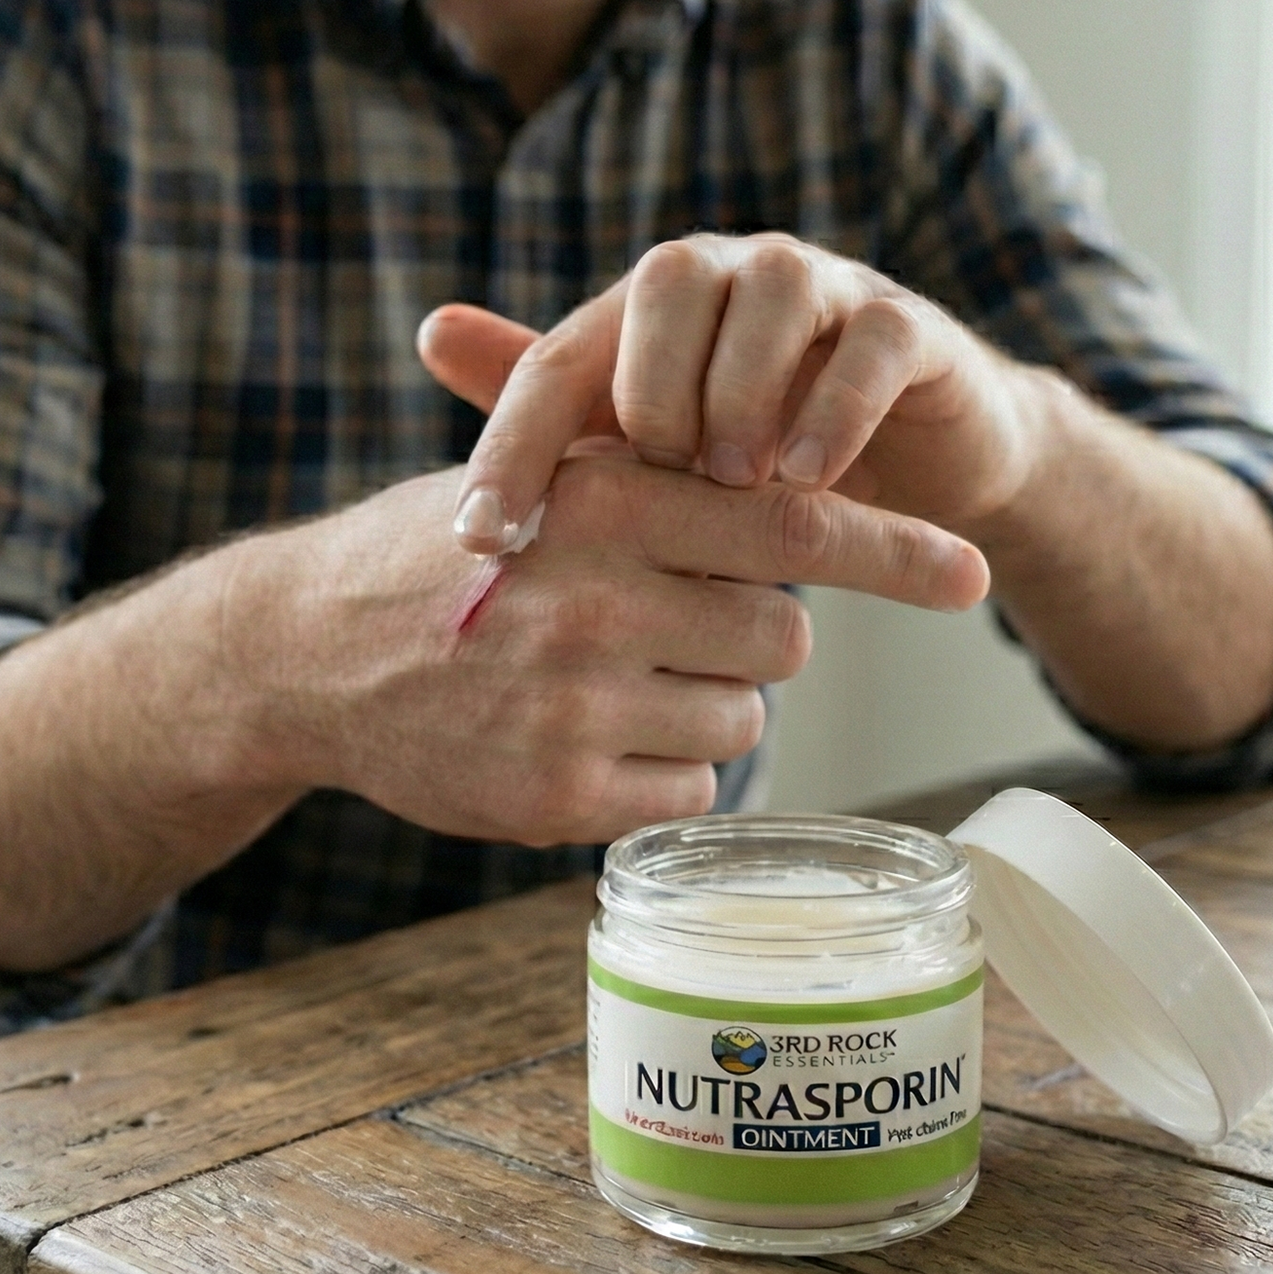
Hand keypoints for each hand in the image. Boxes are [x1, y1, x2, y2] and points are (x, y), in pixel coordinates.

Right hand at [235, 455, 986, 846]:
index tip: (971, 574)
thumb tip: (807, 498)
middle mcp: (598, 605)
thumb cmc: (437, 551)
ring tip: (609, 678)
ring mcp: (576, 709)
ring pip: (743, 725)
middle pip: (783, 641)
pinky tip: (583, 735)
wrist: (301, 650)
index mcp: (603, 504)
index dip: (896, 553)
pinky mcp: (558, 797)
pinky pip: (687, 793)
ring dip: (707, 705)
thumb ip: (662, 482)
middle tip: (680, 621)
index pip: (793, 526)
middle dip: (756, 635)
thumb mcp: (537, 476)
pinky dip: (661, 770)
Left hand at [419, 234, 1054, 554]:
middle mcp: (734, 275)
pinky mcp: (911, 330)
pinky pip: (871, 343)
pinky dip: (835, 409)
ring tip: (732, 482)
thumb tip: (430, 330)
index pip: (561, 356)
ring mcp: (829, 291)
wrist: (920, 467)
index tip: (481, 541)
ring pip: (773, 291)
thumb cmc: (762, 459)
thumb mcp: (653, 457)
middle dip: (649, 387)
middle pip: (668, 280)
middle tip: (655, 478)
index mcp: (653, 311)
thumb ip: (559, 409)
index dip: (514, 444)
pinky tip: (807, 479)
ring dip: (741, 391)